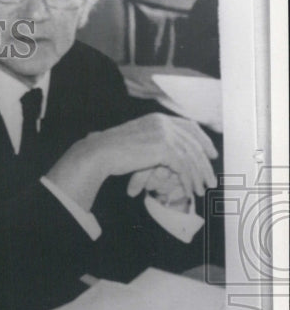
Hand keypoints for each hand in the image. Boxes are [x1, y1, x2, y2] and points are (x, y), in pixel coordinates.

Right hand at [46, 113, 217, 210]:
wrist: (98, 153)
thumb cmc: (111, 152)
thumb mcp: (137, 142)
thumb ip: (154, 143)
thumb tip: (169, 156)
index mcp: (158, 119)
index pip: (190, 126)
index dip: (203, 141)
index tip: (211, 155)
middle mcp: (164, 123)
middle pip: (194, 143)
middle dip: (204, 163)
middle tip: (211, 179)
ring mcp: (165, 133)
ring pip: (191, 156)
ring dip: (198, 176)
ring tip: (201, 190)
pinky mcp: (164, 147)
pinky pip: (183, 166)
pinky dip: (188, 181)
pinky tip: (189, 191)